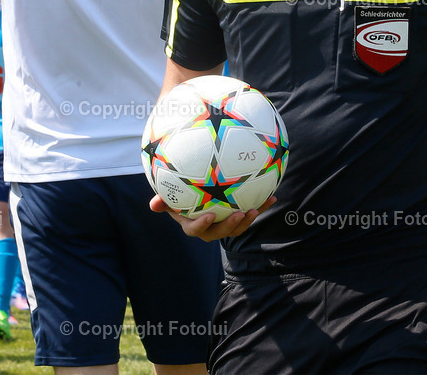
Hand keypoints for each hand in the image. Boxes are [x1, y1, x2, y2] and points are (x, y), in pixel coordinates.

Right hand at [149, 195, 275, 241]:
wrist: (199, 194)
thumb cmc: (181, 195)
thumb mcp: (170, 197)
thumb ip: (163, 201)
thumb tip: (153, 204)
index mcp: (193, 224)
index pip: (195, 229)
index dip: (202, 225)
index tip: (210, 215)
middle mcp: (210, 228)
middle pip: (220, 232)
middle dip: (231, 225)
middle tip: (240, 214)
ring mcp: (225, 223)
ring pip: (237, 227)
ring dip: (248, 220)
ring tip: (256, 209)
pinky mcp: (238, 216)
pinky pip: (250, 213)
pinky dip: (262, 206)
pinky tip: (273, 197)